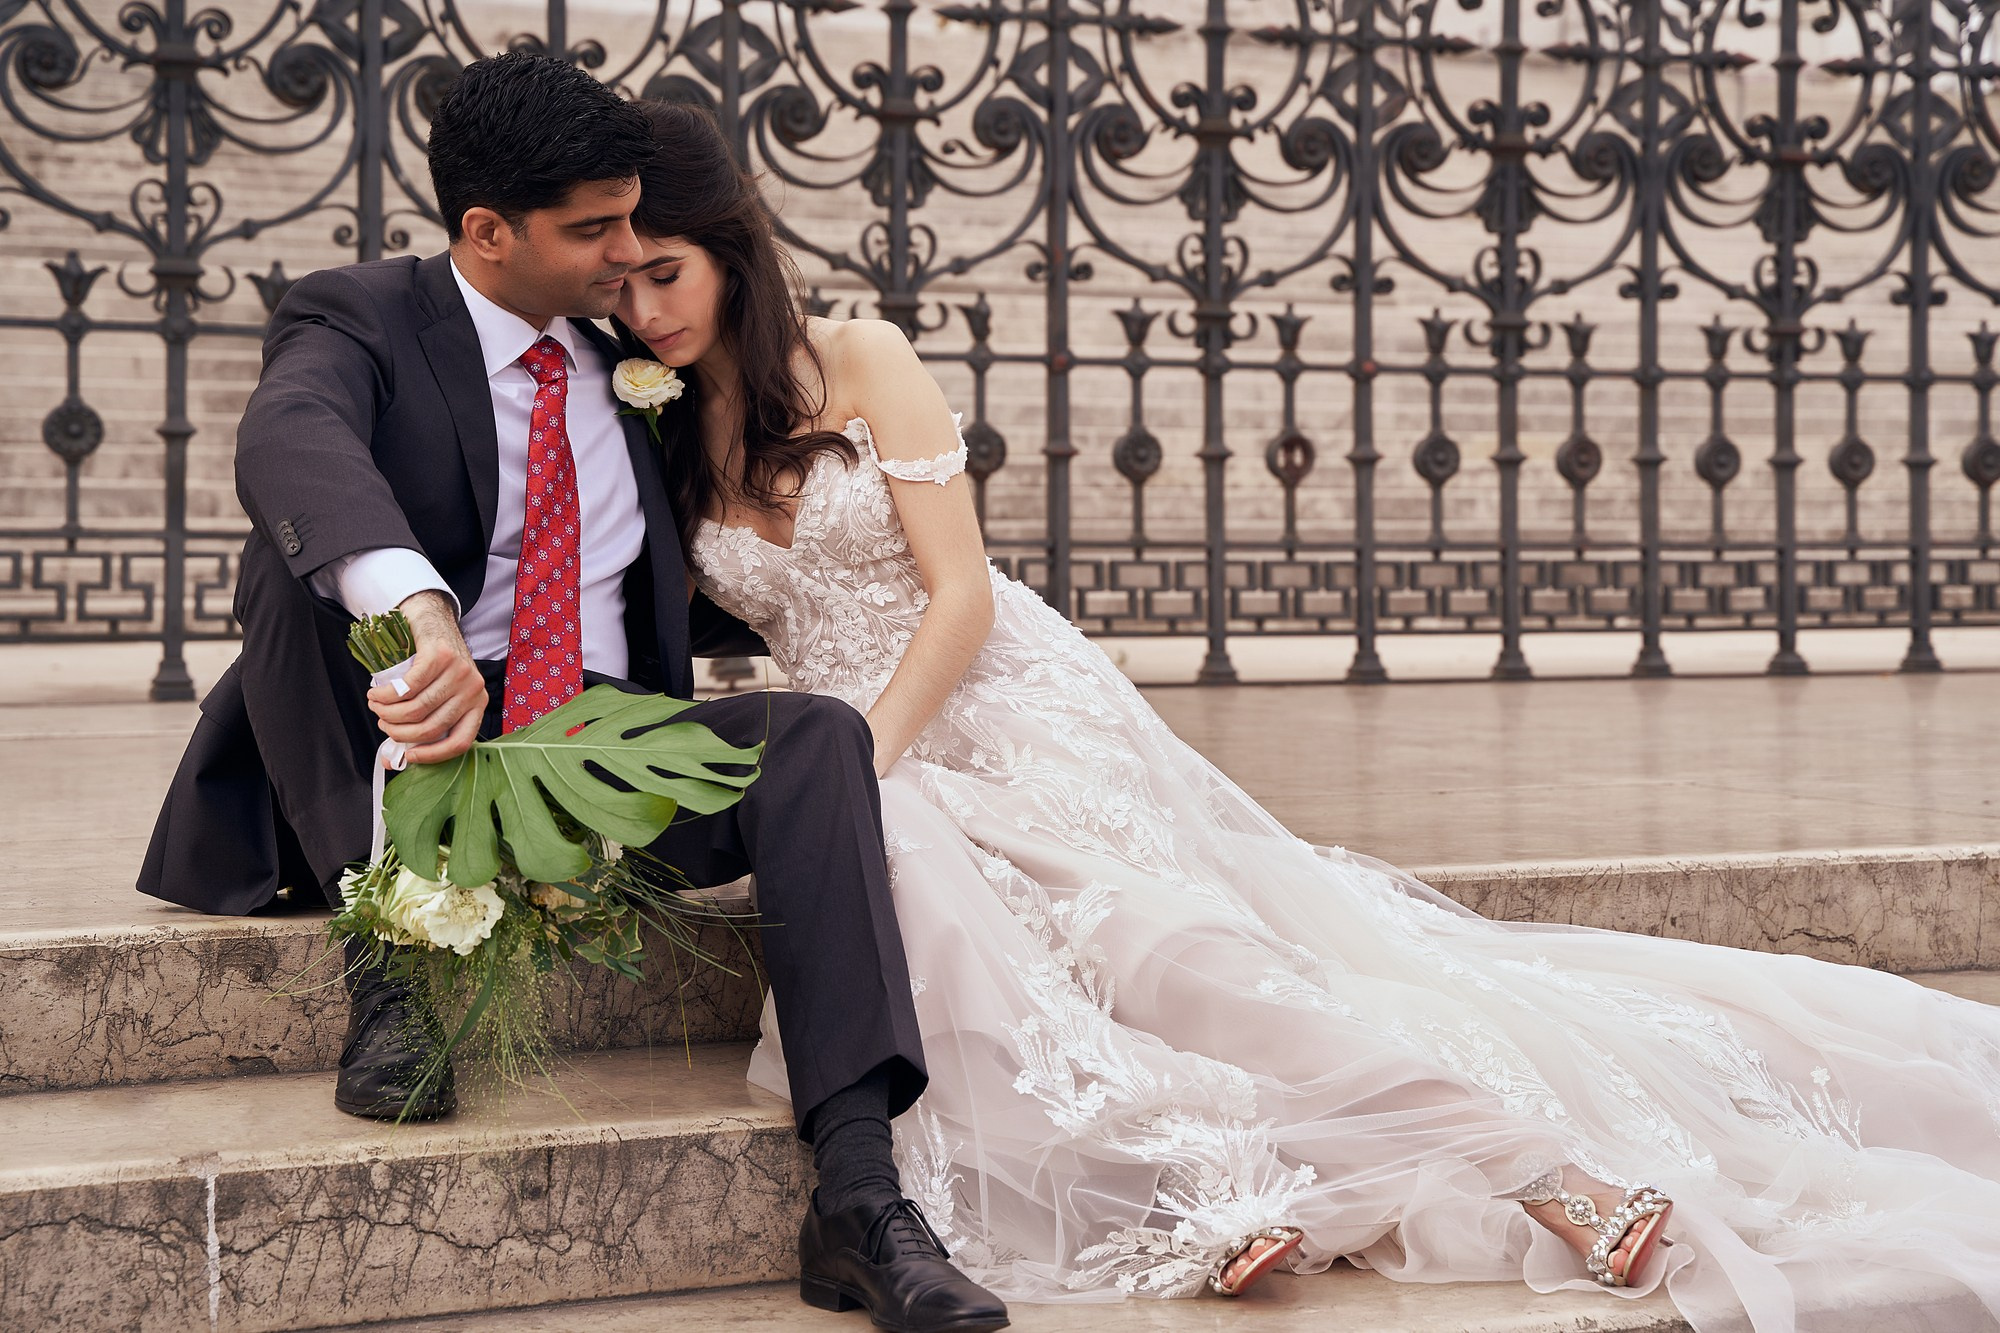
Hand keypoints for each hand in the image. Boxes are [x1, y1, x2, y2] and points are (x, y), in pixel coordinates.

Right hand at [366, 590, 484, 764]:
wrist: (431, 619)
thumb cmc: (432, 664)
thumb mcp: (436, 694)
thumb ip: (420, 724)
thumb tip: (395, 760)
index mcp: (478, 705)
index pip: (461, 742)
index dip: (432, 756)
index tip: (407, 756)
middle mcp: (473, 690)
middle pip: (432, 727)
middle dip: (398, 731)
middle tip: (382, 723)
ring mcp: (459, 672)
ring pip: (417, 708)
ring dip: (388, 713)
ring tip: (376, 707)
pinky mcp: (440, 656)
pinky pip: (408, 687)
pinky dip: (386, 695)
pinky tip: (376, 694)